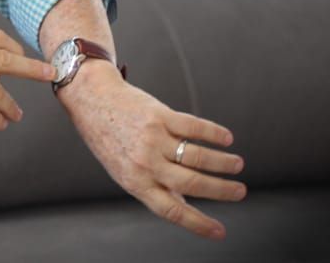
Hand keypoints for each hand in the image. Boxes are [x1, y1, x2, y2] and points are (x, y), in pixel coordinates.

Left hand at [58, 63, 246, 239]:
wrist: (92, 101)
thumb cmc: (110, 139)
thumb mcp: (124, 171)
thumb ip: (153, 188)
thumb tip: (185, 207)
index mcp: (136, 182)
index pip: (172, 211)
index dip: (198, 224)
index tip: (220, 231)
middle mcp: (145, 163)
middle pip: (193, 183)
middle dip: (222, 191)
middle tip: (240, 192)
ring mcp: (152, 138)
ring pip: (199, 156)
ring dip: (224, 163)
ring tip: (237, 164)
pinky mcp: (159, 115)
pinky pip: (194, 127)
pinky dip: (214, 134)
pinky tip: (226, 138)